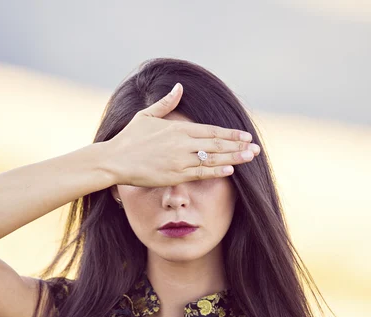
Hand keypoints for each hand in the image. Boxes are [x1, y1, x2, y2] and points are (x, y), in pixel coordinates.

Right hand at [106, 82, 259, 187]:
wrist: (115, 160)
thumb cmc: (129, 138)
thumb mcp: (147, 115)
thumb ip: (166, 102)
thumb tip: (178, 86)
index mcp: (178, 128)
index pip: (211, 130)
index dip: (230, 134)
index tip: (245, 135)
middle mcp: (183, 143)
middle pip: (217, 144)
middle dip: (238, 146)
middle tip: (256, 148)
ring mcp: (180, 160)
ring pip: (213, 159)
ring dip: (233, 158)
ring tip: (250, 158)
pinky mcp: (175, 175)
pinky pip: (200, 173)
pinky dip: (216, 171)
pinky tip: (230, 170)